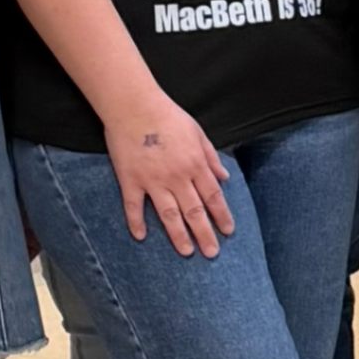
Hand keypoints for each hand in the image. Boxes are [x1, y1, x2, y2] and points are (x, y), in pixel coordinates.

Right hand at [104, 88, 234, 257]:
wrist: (134, 105)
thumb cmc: (168, 115)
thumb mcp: (198, 133)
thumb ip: (211, 157)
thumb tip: (225, 176)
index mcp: (195, 164)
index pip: (213, 197)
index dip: (222, 216)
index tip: (228, 232)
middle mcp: (177, 176)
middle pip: (194, 211)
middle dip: (205, 234)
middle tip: (211, 253)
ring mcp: (152, 180)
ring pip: (169, 214)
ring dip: (178, 235)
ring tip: (186, 252)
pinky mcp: (130, 179)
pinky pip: (133, 206)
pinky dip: (136, 222)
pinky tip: (141, 237)